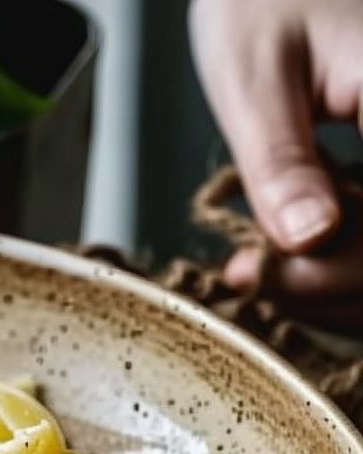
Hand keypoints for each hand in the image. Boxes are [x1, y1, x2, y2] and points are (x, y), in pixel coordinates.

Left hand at [189, 0, 362, 324]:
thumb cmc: (261, 3)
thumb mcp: (256, 77)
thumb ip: (282, 161)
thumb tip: (309, 238)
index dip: (336, 271)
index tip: (256, 275)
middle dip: (330, 286)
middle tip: (247, 277)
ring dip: (337, 287)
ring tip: (260, 269)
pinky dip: (343, 267)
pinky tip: (291, 257)